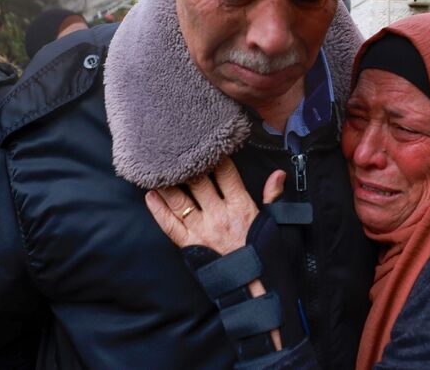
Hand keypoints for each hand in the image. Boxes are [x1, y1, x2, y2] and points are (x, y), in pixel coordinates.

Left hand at [145, 157, 285, 253]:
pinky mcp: (188, 244)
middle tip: (176, 149)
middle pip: (198, 181)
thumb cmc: (264, 252)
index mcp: (240, 206)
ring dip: (168, 183)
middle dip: (187, 164)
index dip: (216, 157)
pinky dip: (158, 209)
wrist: (253, 285)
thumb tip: (278, 174)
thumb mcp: (273, 221)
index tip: (208, 144)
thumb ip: (273, 195)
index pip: (225, 173)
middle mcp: (218, 214)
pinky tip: (150, 196)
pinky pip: (169, 224)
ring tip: (158, 167)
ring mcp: (201, 229)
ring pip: (179, 200)